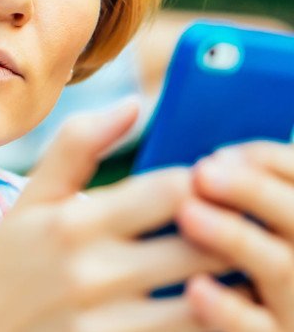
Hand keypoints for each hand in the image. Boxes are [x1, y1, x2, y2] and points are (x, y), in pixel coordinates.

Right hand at [0, 100, 224, 331]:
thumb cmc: (8, 265)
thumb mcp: (30, 201)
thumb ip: (76, 145)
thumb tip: (133, 102)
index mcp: (72, 222)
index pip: (172, 189)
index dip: (205, 183)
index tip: (209, 187)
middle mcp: (92, 273)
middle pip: (201, 242)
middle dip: (227, 229)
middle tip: (230, 225)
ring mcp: (107, 323)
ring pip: (206, 298)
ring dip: (225, 280)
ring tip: (215, 267)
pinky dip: (206, 317)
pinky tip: (195, 301)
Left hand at [178, 141, 293, 331]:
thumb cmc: (246, 278)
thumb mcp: (255, 229)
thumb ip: (248, 192)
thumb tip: (215, 160)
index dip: (265, 161)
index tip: (216, 154)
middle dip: (253, 190)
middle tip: (203, 172)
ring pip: (280, 267)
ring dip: (234, 236)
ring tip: (188, 214)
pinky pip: (255, 329)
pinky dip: (227, 310)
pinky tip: (195, 289)